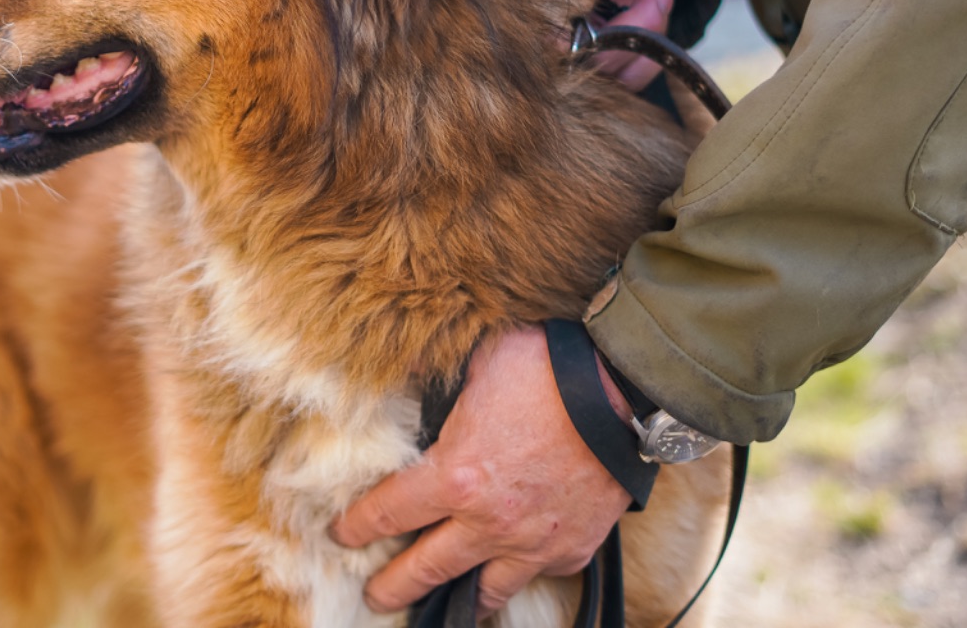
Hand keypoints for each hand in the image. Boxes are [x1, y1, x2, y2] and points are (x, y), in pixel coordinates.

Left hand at [329, 325, 632, 616]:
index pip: (388, 514)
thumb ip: (438, 381)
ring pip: (485, 590)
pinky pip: (537, 571)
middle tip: (376, 596)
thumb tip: (404, 368)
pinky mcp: (572, 549)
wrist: (623, 389)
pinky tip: (510, 566)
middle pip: (426, 570)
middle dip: (393, 586)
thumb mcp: (478, 362)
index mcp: (455, 477)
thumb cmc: (546, 368)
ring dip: (459, 597)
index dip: (358, 527)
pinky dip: (521, 569)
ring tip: (443, 602)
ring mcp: (533, 543)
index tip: (344, 535)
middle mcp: (488, 522)